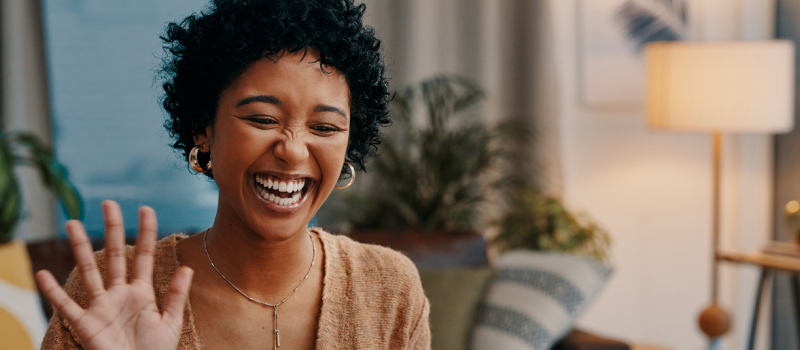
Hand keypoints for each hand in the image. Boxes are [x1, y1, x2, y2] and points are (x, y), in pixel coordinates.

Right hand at [36, 200, 193, 349]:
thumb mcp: (170, 323)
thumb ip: (176, 296)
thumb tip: (188, 267)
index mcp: (141, 293)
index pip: (143, 256)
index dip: (145, 232)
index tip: (145, 209)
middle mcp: (119, 294)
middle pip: (113, 255)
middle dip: (111, 229)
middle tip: (108, 204)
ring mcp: (100, 307)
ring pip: (88, 271)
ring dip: (79, 248)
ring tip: (72, 223)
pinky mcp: (86, 324)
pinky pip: (66, 306)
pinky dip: (53, 292)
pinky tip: (43, 274)